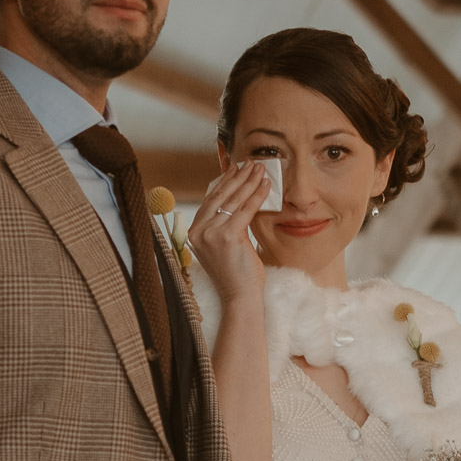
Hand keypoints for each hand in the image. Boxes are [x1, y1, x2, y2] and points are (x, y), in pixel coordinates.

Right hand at [187, 158, 270, 303]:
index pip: (210, 200)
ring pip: (233, 200)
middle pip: (220, 196)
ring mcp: (211, 234)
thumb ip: (223, 224)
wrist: (239, 297)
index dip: (224, 182)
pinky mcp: (227, 236)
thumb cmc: (236, 274)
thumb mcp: (223, 245)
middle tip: (250, 163)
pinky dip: (257, 194)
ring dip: (249, 181)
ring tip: (260, 169)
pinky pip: (245, 209)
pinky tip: (266, 185)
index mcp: (194, 233)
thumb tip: (235, 200)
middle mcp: (198, 232)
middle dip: (237, 177)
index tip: (235, 168)